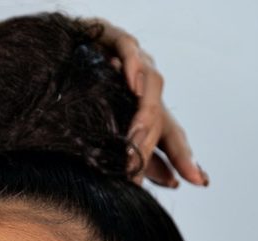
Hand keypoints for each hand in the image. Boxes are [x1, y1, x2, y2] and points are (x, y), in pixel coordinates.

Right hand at [90, 17, 208, 188]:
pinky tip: (133, 84)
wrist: (57, 59)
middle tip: (135, 169)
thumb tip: (171, 183)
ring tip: (135, 136)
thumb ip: (140, 160)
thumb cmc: (83, 99)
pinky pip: (129, 49)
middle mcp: (146, 90)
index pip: (171, 139)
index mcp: (147, 114)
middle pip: (160, 119)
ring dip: (144, 115)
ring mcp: (133, 64)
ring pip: (151, 87)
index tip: (200, 180)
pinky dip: (133, 66)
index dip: (185, 159)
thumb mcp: (109, 135)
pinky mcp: (114, 39)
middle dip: (149, 146)